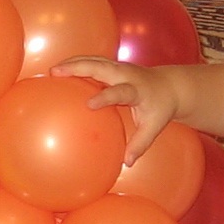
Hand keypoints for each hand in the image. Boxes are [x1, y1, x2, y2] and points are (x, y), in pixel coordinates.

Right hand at [51, 56, 178, 164]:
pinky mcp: (113, 65)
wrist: (172, 85)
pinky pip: (93, 61)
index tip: (89, 104)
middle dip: (78, 67)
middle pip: (100, 66)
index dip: (105, 97)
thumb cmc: (161, 107)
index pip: (120, 92)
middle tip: (56, 72)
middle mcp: (126, 74)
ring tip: (52, 70)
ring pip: (94, 60)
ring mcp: (119, 67)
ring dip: (73, 62)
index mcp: (137, 90)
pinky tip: (61, 70)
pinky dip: (76, 63)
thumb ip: (140, 144)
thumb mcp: (155, 126)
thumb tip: (127, 163)